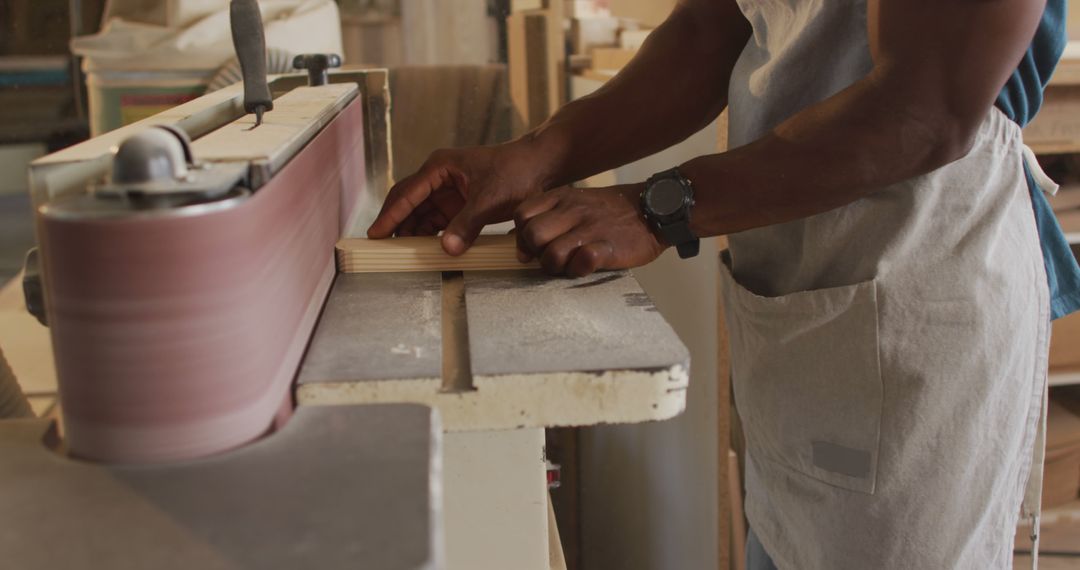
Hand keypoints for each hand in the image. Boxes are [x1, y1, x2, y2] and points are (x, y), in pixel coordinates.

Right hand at [367, 143, 545, 254]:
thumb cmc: (516, 171)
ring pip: (421, 215)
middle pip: (408, 203)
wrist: (541, 166)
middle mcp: (439, 178)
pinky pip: (438, 222)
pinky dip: (430, 236)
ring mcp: (449, 192)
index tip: (376, 233)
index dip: (390, 215)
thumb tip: (446, 249)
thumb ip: (467, 224)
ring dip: (412, 233)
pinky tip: (423, 251)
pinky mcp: (460, 205)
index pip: (407, 193)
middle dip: (395, 224)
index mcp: (440, 167)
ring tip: (400, 254)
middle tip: (380, 248)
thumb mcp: (491, 199)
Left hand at [514, 184, 666, 276]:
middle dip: (536, 254)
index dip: (521, 236)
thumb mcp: (576, 202)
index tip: (532, 248)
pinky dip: (580, 269)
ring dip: (557, 267)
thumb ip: (549, 215)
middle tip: (551, 260)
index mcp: (562, 198)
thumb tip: (518, 238)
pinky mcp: (608, 246)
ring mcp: (590, 228)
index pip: (522, 215)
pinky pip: (582, 260)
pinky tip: (588, 266)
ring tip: (570, 266)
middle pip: (532, 236)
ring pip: (552, 254)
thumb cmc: (611, 211)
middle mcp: (572, 211)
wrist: (654, 208)